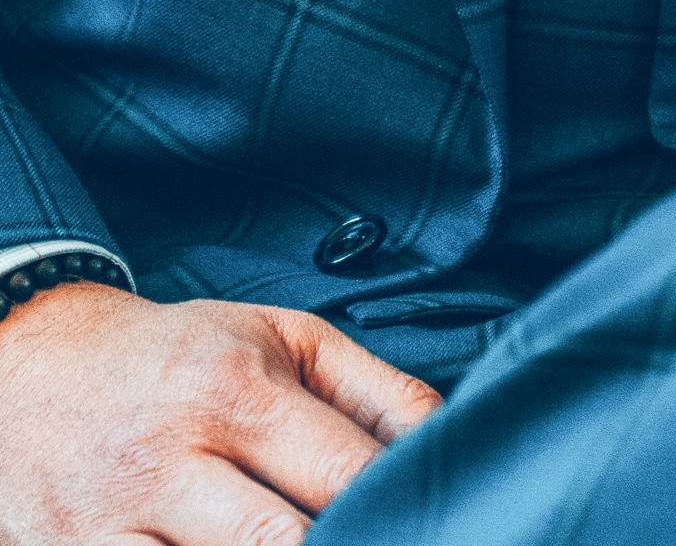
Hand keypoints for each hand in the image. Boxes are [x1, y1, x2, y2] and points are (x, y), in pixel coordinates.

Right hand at [0, 280, 439, 542]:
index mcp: (234, 387)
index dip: (397, 506)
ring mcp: (115, 522)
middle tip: (383, 541)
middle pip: (283, 543)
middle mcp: (172, 456)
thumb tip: (445, 438)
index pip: (344, 472)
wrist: (36, 363)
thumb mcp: (283, 338)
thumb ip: (373, 389)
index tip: (433, 521)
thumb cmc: (181, 354)